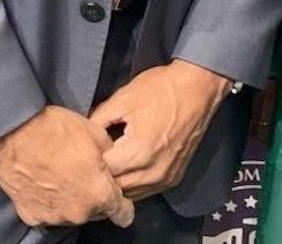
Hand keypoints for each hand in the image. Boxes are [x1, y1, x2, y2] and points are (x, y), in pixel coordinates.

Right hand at [0, 105, 134, 227]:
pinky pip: (47, 212)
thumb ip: (110, 156)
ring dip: (69, 199)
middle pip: (95, 212)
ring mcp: (53, 217)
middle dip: (93, 197)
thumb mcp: (95, 133)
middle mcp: (78, 212)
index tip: (117, 197)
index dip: (123, 205)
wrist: (14, 131)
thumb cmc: (55, 129)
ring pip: (71, 213)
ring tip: (58, 173)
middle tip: (81, 172)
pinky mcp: (31, 215)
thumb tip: (113, 162)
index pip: (123, 215)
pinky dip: (47, 202)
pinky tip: (42, 181)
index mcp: (99, 194)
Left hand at [89, 59, 232, 198]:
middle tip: (90, 159)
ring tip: (107, 164)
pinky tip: (125, 168)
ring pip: (130, 194)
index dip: (90, 160)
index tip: (83, 150)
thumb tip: (84, 136)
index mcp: (138, 153)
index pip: (103, 171)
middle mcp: (153, 173)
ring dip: (117, 183)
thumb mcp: (122, 99)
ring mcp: (165, 178)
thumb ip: (97, 121)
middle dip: (102, 175)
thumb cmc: (161, 89)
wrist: (198, 88)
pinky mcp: (174, 178)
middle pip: (116, 188)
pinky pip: (146, 191)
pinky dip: (133, 183)